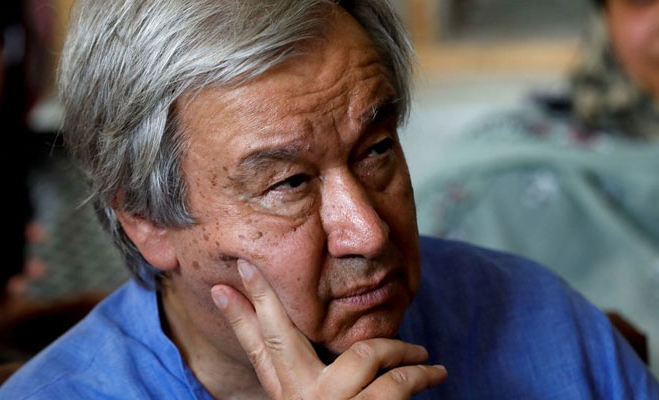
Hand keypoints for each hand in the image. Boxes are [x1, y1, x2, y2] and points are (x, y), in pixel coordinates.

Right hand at [210, 259, 446, 398]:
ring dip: (398, 348)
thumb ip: (308, 385)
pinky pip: (399, 385)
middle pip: (278, 338)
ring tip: (421, 353)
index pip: (257, 354)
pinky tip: (435, 373)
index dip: (238, 318)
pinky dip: (422, 375)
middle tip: (249, 267)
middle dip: (265, 298)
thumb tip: (310, 354)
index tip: (222, 286)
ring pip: (363, 354)